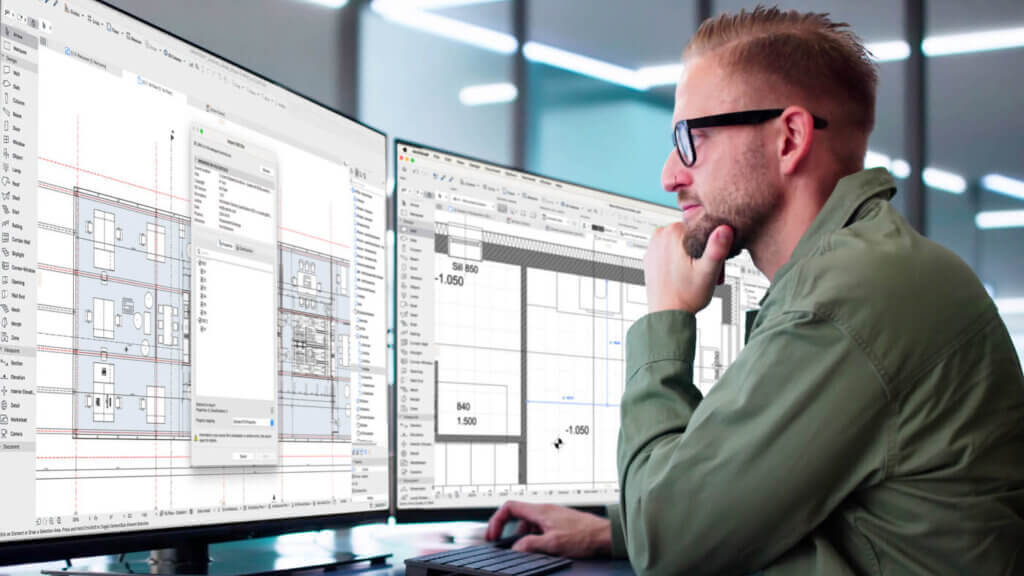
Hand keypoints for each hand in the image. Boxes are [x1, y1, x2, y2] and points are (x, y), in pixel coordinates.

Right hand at [485, 501, 611, 557]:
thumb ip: (530, 545)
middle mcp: (545, 511)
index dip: (497, 520)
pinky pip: (541, 530)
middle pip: (518, 518)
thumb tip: (515, 549)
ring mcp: (553, 517)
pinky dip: (536, 539)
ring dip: (524, 538)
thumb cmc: (585, 536)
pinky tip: (541, 550)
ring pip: (530, 525)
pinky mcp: (560, 525)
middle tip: (506, 547)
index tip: (493, 535)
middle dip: (510, 533)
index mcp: (540, 511)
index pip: (509, 507)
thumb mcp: (553, 544)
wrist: (606, 536)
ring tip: (526, 552)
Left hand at [644, 223, 732, 313]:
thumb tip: (724, 229)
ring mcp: (653, 246)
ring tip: (692, 273)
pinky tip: (682, 274)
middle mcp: (659, 235)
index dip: (709, 244)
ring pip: (681, 243)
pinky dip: (678, 260)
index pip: (700, 227)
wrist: (667, 314)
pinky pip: (670, 251)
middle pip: (691, 234)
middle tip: (702, 269)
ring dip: (690, 254)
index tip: (708, 260)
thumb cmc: (686, 296)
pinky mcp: (650, 257)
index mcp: (673, 232)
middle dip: (700, 250)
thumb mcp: (708, 272)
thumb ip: (717, 249)